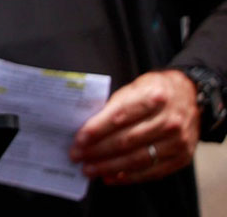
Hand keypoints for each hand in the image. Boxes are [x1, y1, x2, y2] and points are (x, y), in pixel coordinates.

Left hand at [70, 70, 198, 183]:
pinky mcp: (182, 157)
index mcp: (154, 97)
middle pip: (127, 140)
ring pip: (138, 159)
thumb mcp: (134, 88)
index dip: (97, 130)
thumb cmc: (153, 91)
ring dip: (109, 167)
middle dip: (98, 151)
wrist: (189, 96)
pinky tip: (110, 177)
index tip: (78, 140)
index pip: (119, 116)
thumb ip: (114, 107)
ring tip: (89, 169)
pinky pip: (152, 171)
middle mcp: (169, 120)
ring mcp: (178, 141)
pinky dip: (129, 177)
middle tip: (77, 156)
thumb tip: (87, 129)